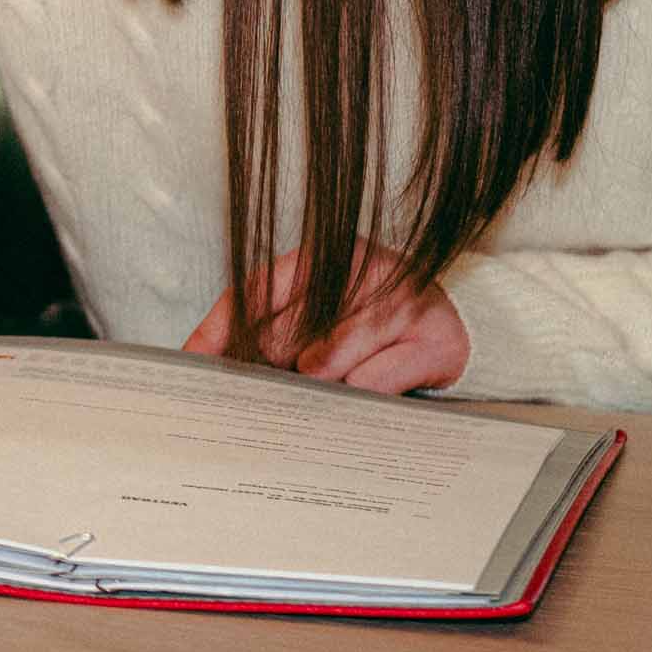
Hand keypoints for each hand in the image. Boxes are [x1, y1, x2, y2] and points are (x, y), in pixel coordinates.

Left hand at [188, 243, 471, 395]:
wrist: (459, 324)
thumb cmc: (375, 322)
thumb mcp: (319, 312)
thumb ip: (266, 327)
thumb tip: (202, 360)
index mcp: (326, 256)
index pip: (255, 290)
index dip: (217, 329)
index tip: (191, 364)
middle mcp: (363, 269)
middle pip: (284, 334)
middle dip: (275, 368)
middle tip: (283, 384)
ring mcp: (401, 303)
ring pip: (325, 363)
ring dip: (320, 385)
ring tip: (334, 383)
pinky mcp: (434, 342)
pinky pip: (371, 385)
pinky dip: (360, 395)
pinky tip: (366, 389)